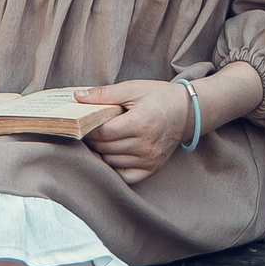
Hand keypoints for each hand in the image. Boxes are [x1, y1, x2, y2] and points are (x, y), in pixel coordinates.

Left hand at [77, 80, 195, 183]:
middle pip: (105, 148)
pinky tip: (111, 154)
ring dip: (101, 152)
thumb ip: (104, 94)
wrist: (186, 112)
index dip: (88, 128)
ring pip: (111, 162)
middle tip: (88, 130)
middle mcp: (146, 145)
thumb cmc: (158, 97)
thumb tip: (78, 97)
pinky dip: (113, 167)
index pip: (103, 132)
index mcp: (140, 123)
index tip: (82, 122)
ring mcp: (150, 159)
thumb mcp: (132, 89)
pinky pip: (124, 176)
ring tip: (100, 139)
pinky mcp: (152, 168)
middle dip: (92, 139)